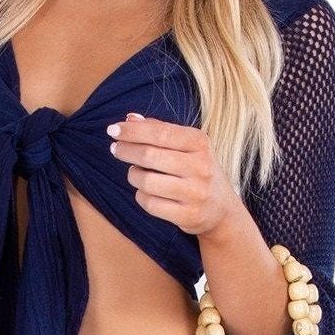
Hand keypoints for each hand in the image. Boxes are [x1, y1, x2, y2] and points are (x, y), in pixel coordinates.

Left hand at [106, 113, 238, 239]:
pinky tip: (145, 192)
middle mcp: (200, 166)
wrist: (222, 209)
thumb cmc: (198, 171)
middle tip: (116, 149)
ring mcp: (195, 193)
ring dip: (133, 175)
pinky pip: (150, 204)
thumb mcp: (188, 146)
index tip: (113, 130)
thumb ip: (160, 130)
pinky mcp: (188, 215)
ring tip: (135, 173)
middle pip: (150, 156)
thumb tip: (130, 118)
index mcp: (200, 143)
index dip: (132, 131)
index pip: (160, 132)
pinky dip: (141, 196)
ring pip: (146, 182)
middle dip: (126, 151)